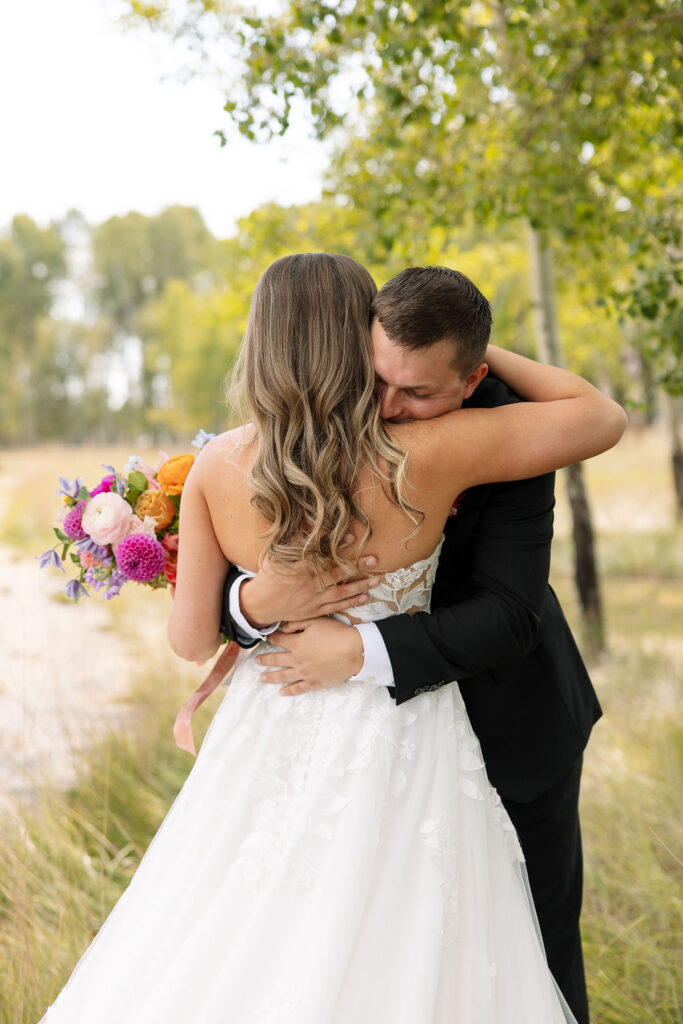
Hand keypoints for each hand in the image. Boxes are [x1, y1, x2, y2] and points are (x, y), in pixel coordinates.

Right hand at [240, 539, 377, 628]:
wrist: (261, 605)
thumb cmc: (269, 577)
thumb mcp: (276, 557)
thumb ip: (293, 542)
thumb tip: (308, 526)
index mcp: (300, 568)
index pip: (323, 554)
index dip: (338, 545)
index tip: (353, 537)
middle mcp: (309, 584)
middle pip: (336, 574)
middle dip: (356, 566)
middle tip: (374, 560)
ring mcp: (313, 599)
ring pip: (340, 593)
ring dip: (359, 586)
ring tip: (377, 580)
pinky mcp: (315, 610)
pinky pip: (336, 607)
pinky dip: (350, 603)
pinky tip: (364, 597)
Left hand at [256, 617, 364, 695]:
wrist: (353, 650)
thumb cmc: (336, 633)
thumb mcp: (316, 621)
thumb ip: (297, 624)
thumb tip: (283, 628)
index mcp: (296, 644)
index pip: (278, 641)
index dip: (271, 638)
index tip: (266, 638)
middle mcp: (297, 659)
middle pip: (276, 660)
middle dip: (264, 660)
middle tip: (256, 661)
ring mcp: (304, 673)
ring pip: (283, 676)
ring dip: (271, 677)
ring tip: (262, 678)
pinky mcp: (314, 682)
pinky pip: (298, 688)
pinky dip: (289, 691)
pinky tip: (282, 692)